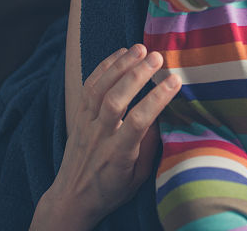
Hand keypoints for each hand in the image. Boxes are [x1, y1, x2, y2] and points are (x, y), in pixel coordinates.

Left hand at [32, 45, 180, 230]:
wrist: (72, 198)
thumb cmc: (111, 189)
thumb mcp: (138, 178)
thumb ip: (149, 148)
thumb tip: (162, 116)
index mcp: (118, 154)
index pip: (139, 121)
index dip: (157, 99)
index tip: (175, 81)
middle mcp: (100, 135)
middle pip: (115, 99)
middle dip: (136, 75)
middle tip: (157, 57)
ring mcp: (86, 123)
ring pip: (99, 88)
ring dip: (120, 65)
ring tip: (140, 48)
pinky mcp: (78, 115)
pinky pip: (88, 86)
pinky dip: (103, 67)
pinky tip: (120, 54)